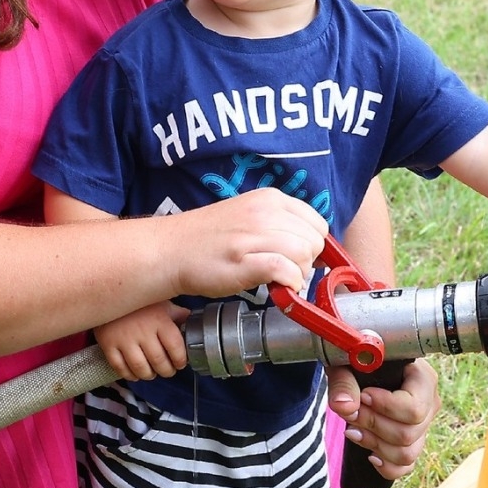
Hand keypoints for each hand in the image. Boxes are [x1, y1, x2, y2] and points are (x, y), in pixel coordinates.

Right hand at [96, 303, 189, 380]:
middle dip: (166, 371)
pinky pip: (119, 367)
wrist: (108, 292)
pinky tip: (134, 373)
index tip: (180, 363)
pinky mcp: (108, 344)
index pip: (176, 347)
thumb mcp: (161, 303)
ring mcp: (124, 338)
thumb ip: (177, 315)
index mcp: (160, 319)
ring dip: (148, 375)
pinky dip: (128, 375)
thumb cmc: (139, 302)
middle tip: (168, 370)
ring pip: (140, 367)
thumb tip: (194, 324)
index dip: (180, 360)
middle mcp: (143, 330)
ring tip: (152, 373)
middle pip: (158, 361)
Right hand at [170, 187, 329, 297]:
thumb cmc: (209, 238)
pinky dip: (288, 284)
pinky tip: (275, 288)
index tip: (299, 258)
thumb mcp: (250, 216)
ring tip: (278, 280)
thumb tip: (313, 249)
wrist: (171, 250)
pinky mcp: (244, 261)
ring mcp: (253, 236)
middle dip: (307, 262)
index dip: (313, 245)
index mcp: (269, 199)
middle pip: (314, 241)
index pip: (317, 223)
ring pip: (304, 255)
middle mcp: (265, 212)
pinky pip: (286, 271)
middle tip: (286, 271)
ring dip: (298, 275)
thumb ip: (280, 225)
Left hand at [326, 359, 438, 482]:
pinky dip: (386, 466)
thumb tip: (344, 407)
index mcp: (423, 378)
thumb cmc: (357, 360)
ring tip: (354, 430)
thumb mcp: (347, 362)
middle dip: (373, 426)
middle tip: (351, 414)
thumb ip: (344, 382)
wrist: (357, 368)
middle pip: (408, 433)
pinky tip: (370, 454)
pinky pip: (406, 467)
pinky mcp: (413, 443)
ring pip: (407, 453)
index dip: (386, 407)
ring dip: (375, 444)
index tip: (364, 396)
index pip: (414, 407)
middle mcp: (429, 403)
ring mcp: (423, 426)